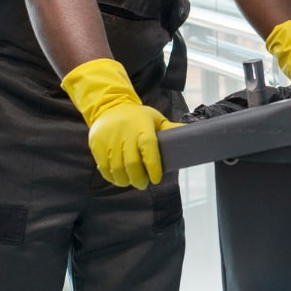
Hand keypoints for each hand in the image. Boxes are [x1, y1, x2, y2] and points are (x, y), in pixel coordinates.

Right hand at [61, 58, 179, 187]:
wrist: (109, 106)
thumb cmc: (137, 117)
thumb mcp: (155, 118)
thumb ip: (171, 129)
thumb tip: (193, 133)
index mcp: (142, 127)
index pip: (148, 148)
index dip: (153, 166)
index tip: (156, 178)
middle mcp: (124, 133)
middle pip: (131, 164)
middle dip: (139, 179)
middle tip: (143, 184)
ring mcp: (109, 140)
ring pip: (117, 169)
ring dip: (125, 180)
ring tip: (131, 181)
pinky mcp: (97, 145)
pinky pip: (104, 168)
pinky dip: (112, 177)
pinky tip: (119, 178)